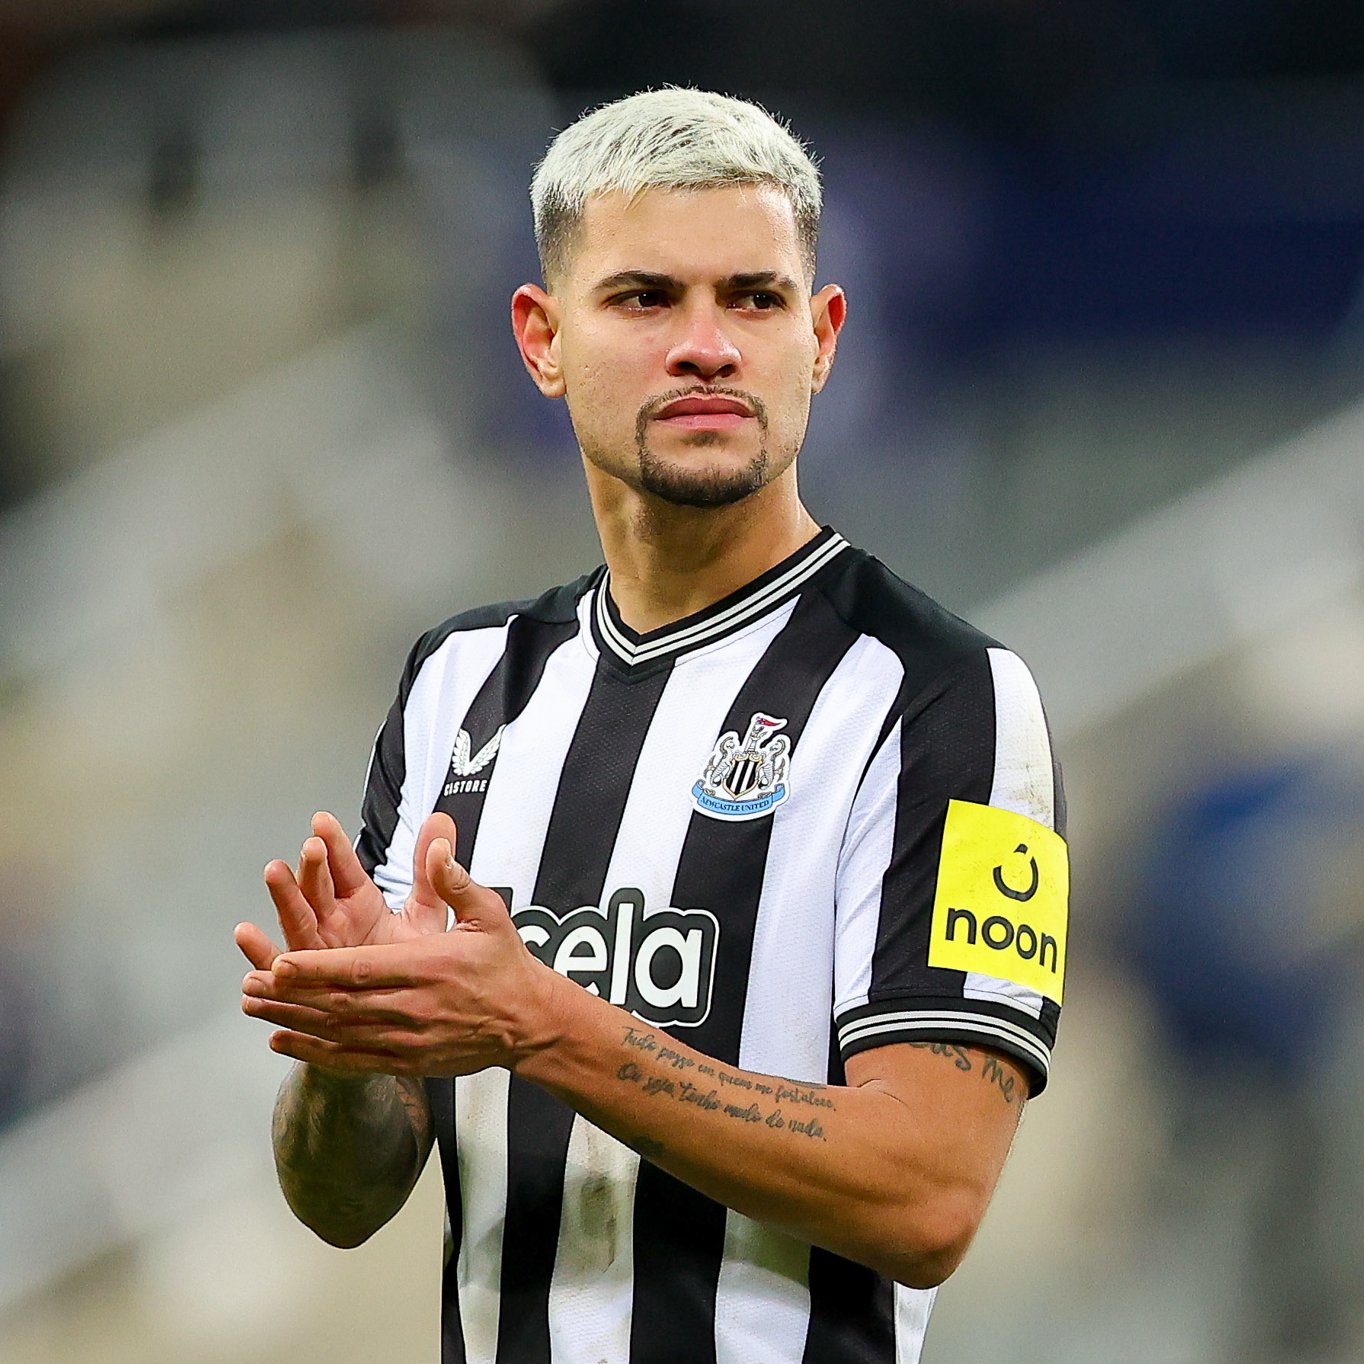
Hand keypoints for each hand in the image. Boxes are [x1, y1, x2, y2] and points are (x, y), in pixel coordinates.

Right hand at [234, 811, 454, 972]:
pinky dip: (261, 951)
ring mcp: (316, 948)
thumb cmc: (412, 965)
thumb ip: (431, 870)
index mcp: (359, 902)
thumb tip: (441, 824)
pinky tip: (248, 935)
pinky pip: (280, 965)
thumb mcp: (427, 913)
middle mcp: (333, 921)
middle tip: (312, 847)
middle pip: (318, 888)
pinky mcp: (305, 979)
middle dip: (313, 866)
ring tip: (276, 873)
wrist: (410, 1012)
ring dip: (284, 895)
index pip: (344, 867)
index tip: (324, 822)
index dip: (334, 844)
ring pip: (297, 918)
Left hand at [240, 840, 562, 1077]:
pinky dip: (314, 1053)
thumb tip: (436, 845)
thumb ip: (456, 881)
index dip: (317, 968)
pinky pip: (353, 1059)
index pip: (362, 969)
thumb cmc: (505, 963)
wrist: (528, 1022)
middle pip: (340, 1004)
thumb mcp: (489, 913)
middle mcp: (414, 1007)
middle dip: (291, 995)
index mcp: (429, 968)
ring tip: (254, 1008)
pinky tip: (284, 1042)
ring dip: (293, 1021)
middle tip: (249, 985)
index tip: (280, 962)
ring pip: (339, 1032)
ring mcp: (408, 1040)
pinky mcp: (408, 1061)